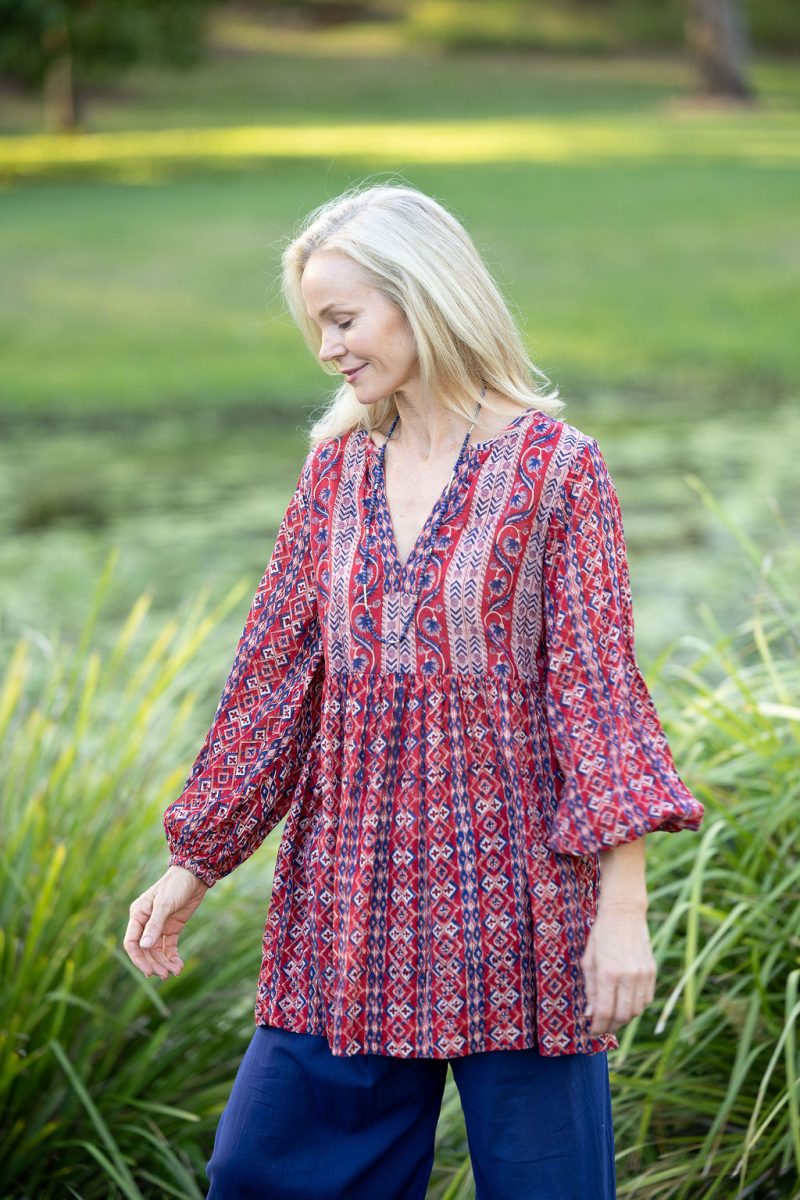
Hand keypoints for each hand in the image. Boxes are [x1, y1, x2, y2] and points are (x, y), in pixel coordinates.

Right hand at [124, 865, 207, 979]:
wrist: (195, 876)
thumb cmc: (176, 885)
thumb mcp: (164, 904)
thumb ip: (154, 925)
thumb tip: (144, 947)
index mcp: (138, 915)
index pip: (132, 943)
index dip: (138, 959)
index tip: (149, 972)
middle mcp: (146, 923)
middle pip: (145, 951)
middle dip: (154, 964)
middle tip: (165, 975)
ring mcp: (159, 926)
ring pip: (157, 951)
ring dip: (164, 963)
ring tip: (175, 971)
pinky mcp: (172, 928)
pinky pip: (169, 947)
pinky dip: (173, 957)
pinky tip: (179, 965)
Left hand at [581, 902, 655, 1035]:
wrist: (624, 914)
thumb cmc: (601, 936)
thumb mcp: (588, 961)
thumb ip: (590, 989)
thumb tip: (590, 1015)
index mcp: (608, 973)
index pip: (604, 1012)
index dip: (597, 1027)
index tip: (590, 1031)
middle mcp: (628, 976)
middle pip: (622, 1017)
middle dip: (609, 1027)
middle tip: (600, 1027)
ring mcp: (642, 975)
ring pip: (636, 1011)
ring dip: (623, 1019)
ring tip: (612, 1016)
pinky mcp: (652, 972)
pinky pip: (646, 1000)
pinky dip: (635, 1007)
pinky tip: (625, 1003)